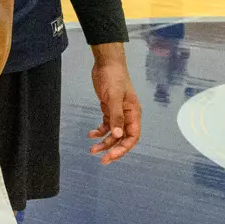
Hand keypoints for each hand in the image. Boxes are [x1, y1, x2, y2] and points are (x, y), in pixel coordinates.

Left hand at [87, 43, 140, 163]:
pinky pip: (107, 125)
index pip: (132, 137)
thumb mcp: (114, 97)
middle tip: (102, 160)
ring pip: (114, 134)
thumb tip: (118, 136)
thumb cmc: (114, 78)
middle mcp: (128, 115)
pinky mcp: (109, 109)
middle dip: (113, 149)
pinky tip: (90, 134)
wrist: (106, 64)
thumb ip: (116, 116)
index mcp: (134, 113)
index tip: (111, 156)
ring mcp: (119, 112)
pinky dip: (99, 131)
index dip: (123, 148)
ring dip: (104, 142)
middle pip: (123, 138)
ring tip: (92, 150)